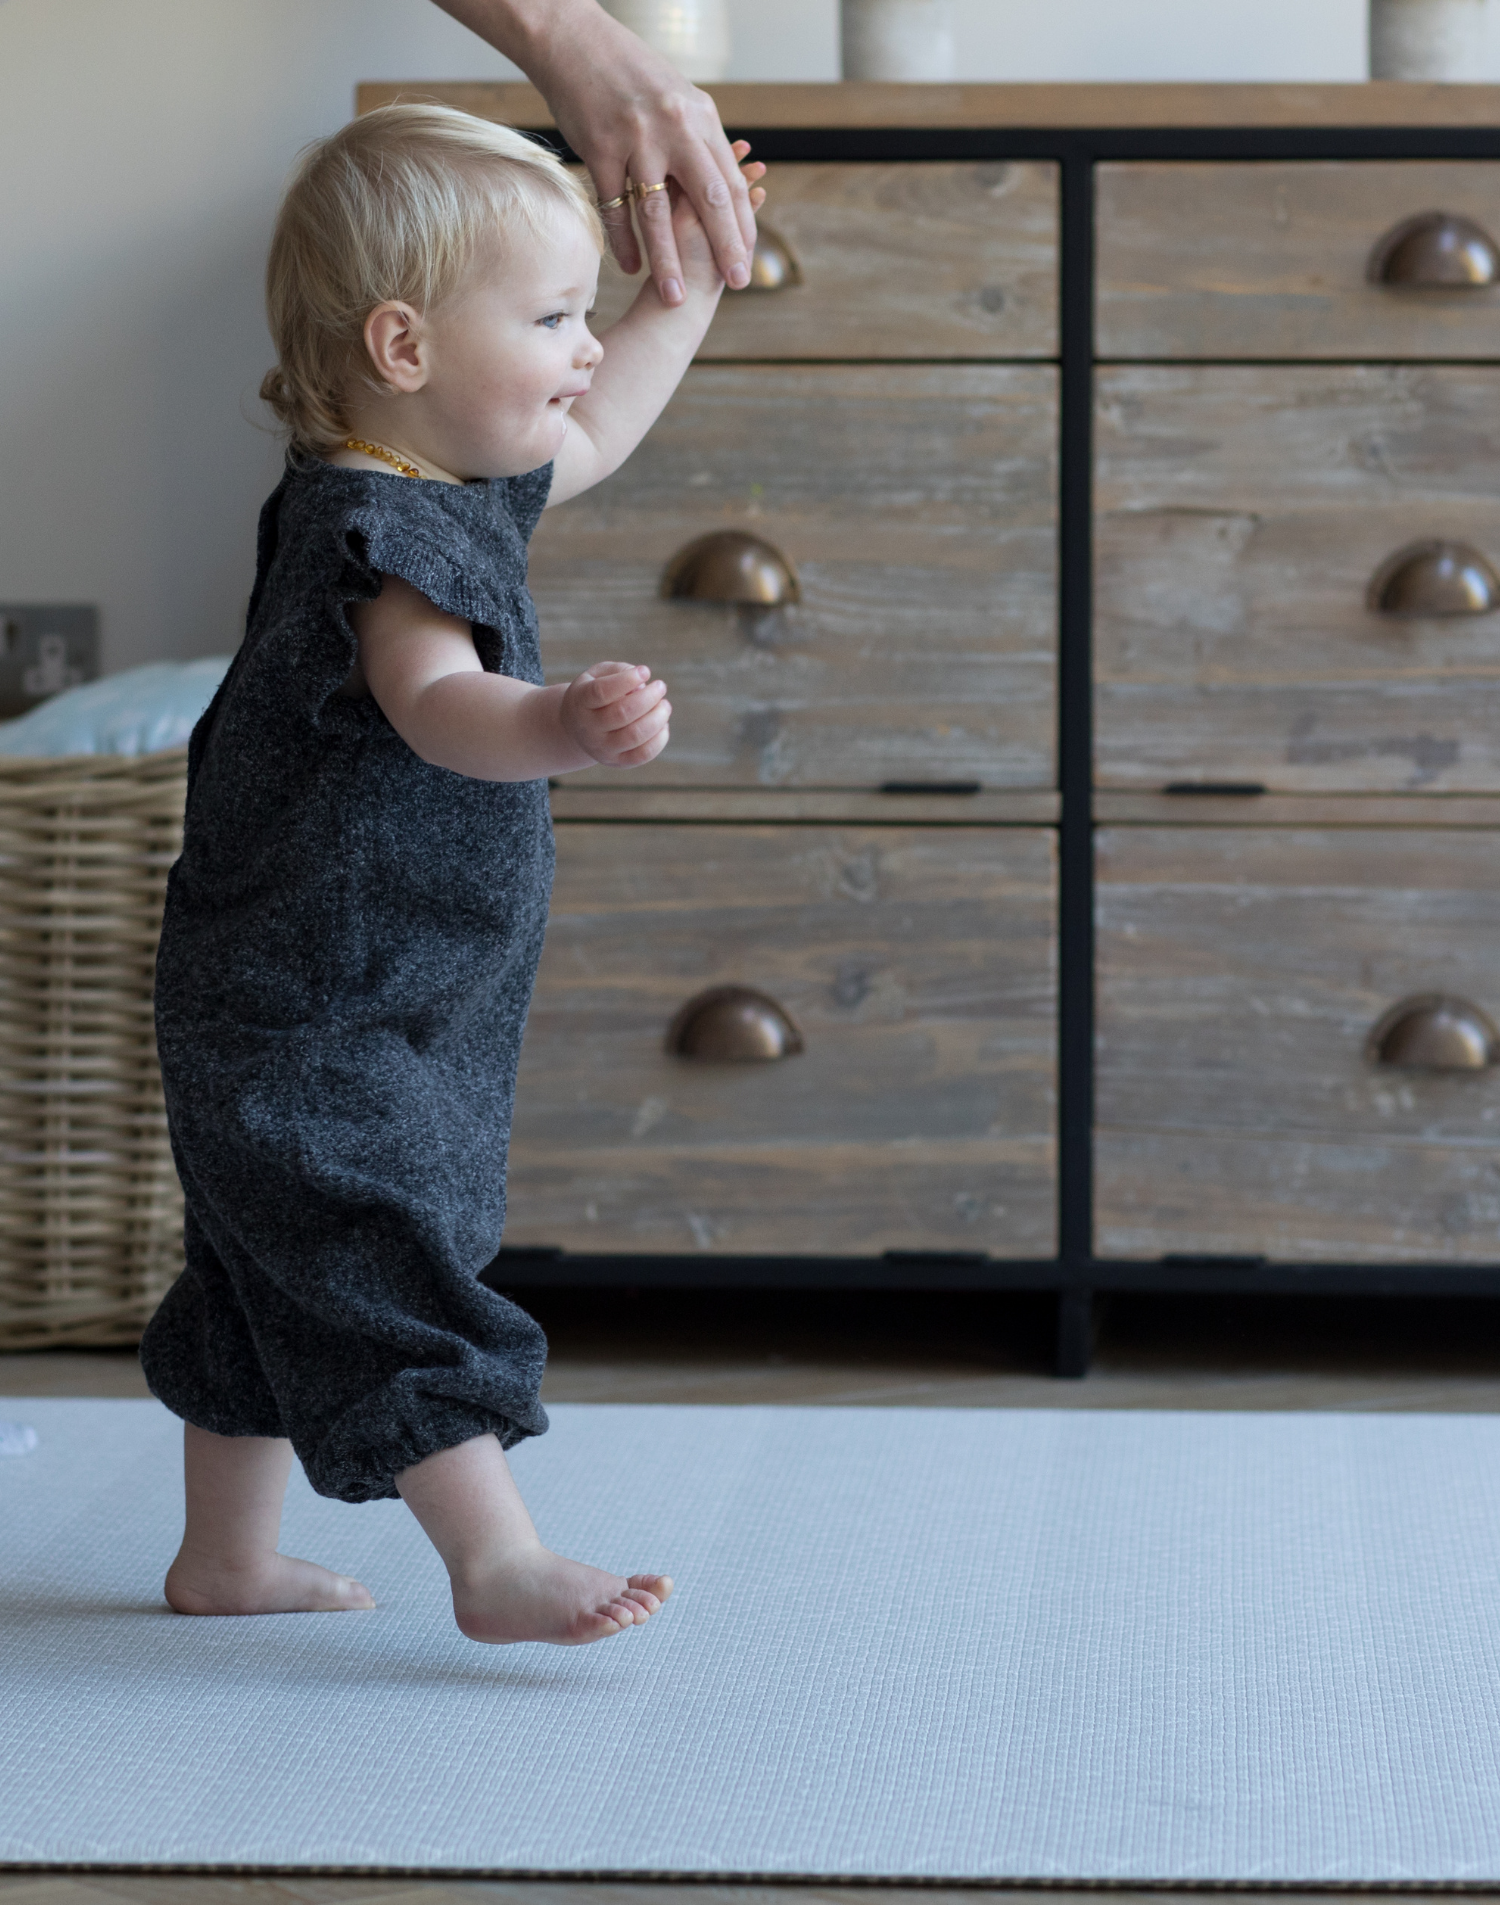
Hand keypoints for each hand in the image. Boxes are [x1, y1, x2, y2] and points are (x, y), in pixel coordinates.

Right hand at [436, 0, 759, 303]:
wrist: (573, 40)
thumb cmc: (628, 72)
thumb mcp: (676, 98)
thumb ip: (697, 139)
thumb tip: (720, 181)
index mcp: (699, 118)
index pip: (730, 182)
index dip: (742, 225)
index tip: (747, 259)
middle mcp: (673, 129)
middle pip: (708, 199)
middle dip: (725, 246)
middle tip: (737, 283)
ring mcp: (636, 140)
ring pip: (657, 213)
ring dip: (667, 261)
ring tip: (675, 297)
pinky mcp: (599, 150)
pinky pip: (614, 208)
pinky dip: (622, 242)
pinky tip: (630, 267)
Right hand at [560, 661, 669, 767]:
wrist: (578, 728)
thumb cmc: (594, 694)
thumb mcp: (598, 675)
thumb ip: (618, 671)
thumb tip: (642, 685)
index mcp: (581, 702)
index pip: (602, 691)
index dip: (627, 680)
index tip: (645, 671)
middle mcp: (589, 728)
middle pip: (622, 713)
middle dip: (649, 697)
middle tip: (661, 686)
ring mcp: (602, 748)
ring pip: (635, 735)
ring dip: (658, 717)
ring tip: (664, 705)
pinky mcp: (617, 762)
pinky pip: (643, 754)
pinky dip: (660, 738)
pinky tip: (662, 724)